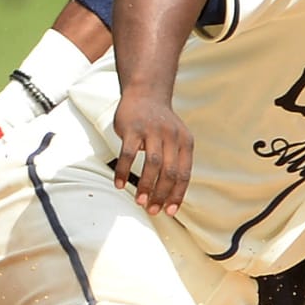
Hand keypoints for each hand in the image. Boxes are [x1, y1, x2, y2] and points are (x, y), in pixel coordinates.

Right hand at [112, 94, 190, 214]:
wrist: (145, 93)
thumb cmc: (160, 123)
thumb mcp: (176, 138)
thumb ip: (175, 161)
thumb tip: (170, 194)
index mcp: (185, 142)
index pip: (184, 174)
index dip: (177, 195)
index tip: (169, 211)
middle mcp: (171, 136)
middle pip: (169, 172)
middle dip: (161, 195)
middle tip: (152, 210)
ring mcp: (152, 131)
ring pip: (152, 165)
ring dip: (146, 186)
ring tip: (139, 201)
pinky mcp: (133, 128)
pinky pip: (128, 154)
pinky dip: (124, 172)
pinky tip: (120, 184)